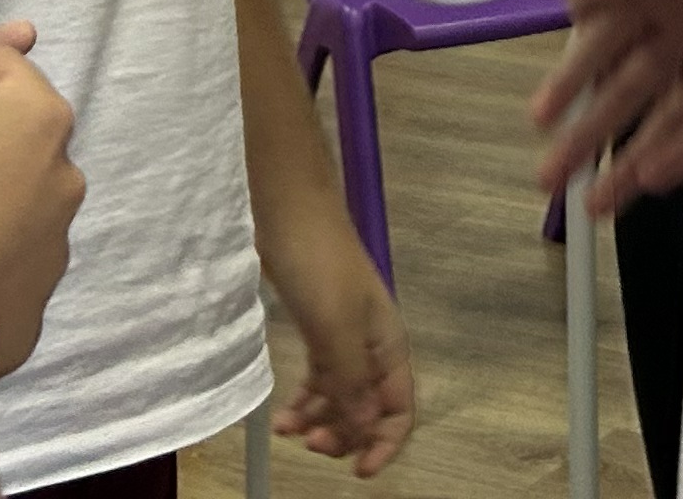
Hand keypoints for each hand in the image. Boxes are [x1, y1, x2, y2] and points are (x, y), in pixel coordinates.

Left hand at [264, 204, 417, 476]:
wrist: (288, 210)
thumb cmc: (318, 262)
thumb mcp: (335, 327)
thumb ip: (352, 381)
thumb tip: (364, 430)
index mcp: (387, 344)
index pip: (399, 408)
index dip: (384, 443)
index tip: (359, 472)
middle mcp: (370, 346)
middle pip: (369, 407)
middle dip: (347, 435)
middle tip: (313, 446)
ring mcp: (343, 336)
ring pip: (341, 396)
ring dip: (321, 420)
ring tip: (289, 431)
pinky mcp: (318, 328)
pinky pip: (319, 378)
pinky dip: (305, 400)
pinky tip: (284, 413)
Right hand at [530, 0, 682, 217]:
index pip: (603, 45)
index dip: (573, 81)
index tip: (542, 117)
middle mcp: (677, 28)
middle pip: (624, 91)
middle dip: (585, 135)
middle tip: (547, 178)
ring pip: (660, 118)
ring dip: (627, 160)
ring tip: (593, 204)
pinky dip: (678, 152)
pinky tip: (649, 180)